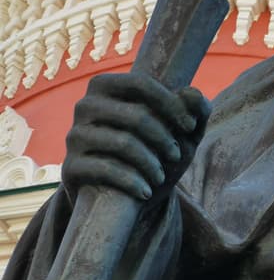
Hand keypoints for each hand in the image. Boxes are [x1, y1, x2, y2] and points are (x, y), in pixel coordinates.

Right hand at [62, 73, 210, 204]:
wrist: (121, 195)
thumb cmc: (157, 150)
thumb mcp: (183, 132)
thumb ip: (196, 109)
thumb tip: (192, 93)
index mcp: (107, 86)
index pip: (141, 84)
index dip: (171, 104)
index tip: (190, 126)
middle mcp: (85, 106)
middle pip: (136, 117)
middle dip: (164, 139)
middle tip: (176, 155)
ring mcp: (75, 136)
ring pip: (122, 143)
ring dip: (151, 163)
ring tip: (161, 176)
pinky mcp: (70, 166)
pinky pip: (105, 169)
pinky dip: (132, 181)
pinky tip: (146, 191)